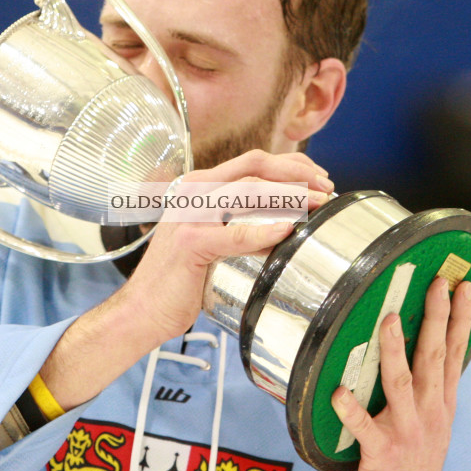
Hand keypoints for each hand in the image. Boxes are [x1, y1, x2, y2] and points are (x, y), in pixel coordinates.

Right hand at [121, 149, 332, 345]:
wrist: (144, 308)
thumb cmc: (180, 278)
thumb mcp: (213, 241)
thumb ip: (240, 224)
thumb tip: (285, 222)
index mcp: (199, 187)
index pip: (252, 162)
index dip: (290, 165)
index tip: (318, 178)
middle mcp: (193, 192)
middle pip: (253, 167)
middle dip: (296, 173)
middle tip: (326, 187)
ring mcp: (189, 214)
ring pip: (247, 191)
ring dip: (288, 195)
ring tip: (316, 204)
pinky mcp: (190, 242)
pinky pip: (234, 233)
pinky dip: (263, 230)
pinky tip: (286, 229)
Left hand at [332, 277, 470, 470]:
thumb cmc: (412, 469)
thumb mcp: (431, 424)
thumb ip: (426, 388)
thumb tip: (418, 347)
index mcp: (441, 404)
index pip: (455, 353)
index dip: (460, 318)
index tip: (464, 284)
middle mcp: (429, 413)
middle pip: (435, 358)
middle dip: (435, 318)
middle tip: (437, 283)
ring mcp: (406, 433)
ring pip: (400, 384)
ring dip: (394, 352)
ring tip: (388, 321)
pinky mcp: (381, 455)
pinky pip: (363, 428)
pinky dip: (351, 409)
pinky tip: (338, 391)